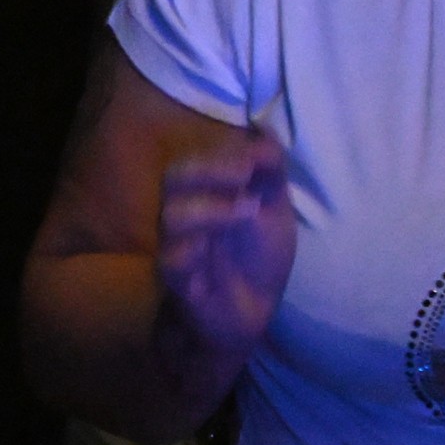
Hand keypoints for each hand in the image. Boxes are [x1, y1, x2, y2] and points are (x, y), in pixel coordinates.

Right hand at [155, 130, 295, 360]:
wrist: (247, 315)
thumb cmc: (255, 259)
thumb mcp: (272, 210)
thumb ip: (269, 172)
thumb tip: (264, 129)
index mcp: (202, 196)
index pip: (196, 160)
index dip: (223, 153)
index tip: (259, 158)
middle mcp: (183, 217)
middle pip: (174, 178)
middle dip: (211, 169)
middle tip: (247, 175)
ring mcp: (178, 249)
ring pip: (173, 216)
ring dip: (212, 207)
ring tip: (250, 210)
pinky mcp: (180, 284)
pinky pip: (172, 261)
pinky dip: (193, 248)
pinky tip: (217, 247)